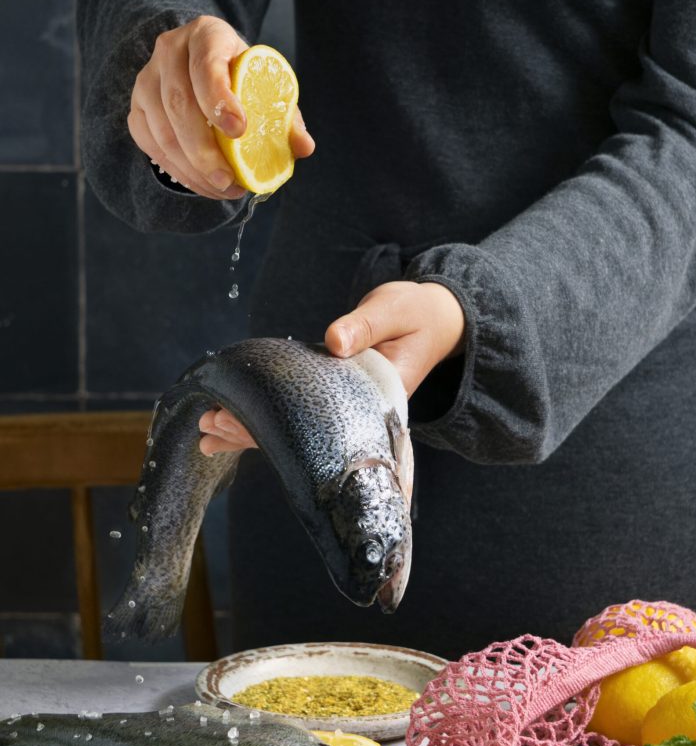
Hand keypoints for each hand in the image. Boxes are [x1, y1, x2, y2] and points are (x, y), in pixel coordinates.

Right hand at [128, 15, 314, 198]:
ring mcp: (148, 78)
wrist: (204, 65)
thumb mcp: (268, 88)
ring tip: (221, 188)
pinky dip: (176, 169)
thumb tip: (304, 147)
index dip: (218, 98)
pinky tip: (202, 184)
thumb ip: (286, 116)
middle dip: (204, 149)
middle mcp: (170, 50)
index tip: (238, 131)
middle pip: (178, 103)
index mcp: (207, 34)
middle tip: (228, 180)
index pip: (206, 64)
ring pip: (161, 129)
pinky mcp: (137, 107)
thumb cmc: (243, 78)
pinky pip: (149, 143)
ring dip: (191, 168)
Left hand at [198, 281, 464, 455]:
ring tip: (207, 434)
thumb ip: (366, 325)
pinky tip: (234, 419)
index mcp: (375, 397)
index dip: (273, 427)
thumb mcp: (395, 311)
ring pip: (293, 426)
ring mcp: (344, 405)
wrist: (438, 320)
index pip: (316, 423)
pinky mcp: (335, 392)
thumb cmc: (418, 314)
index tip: (236, 424)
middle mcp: (356, 410)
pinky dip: (265, 414)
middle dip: (251, 432)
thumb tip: (334, 341)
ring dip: (251, 428)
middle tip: (208, 430)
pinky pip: (296, 410)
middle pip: (299, 433)